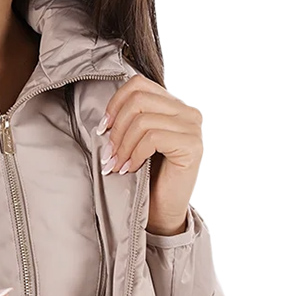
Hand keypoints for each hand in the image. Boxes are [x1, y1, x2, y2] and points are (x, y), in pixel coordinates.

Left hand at [96, 74, 201, 235]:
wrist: (163, 211)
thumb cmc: (147, 176)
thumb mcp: (135, 141)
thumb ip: (130, 120)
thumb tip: (104, 117)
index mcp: (173, 105)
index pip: (138, 84)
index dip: (115, 103)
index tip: (103, 128)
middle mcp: (188, 112)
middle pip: (138, 99)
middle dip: (117, 128)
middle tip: (108, 153)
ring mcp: (193, 127)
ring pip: (143, 120)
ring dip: (123, 145)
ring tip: (117, 164)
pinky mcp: (192, 145)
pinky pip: (153, 138)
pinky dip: (135, 154)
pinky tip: (131, 169)